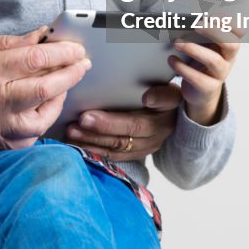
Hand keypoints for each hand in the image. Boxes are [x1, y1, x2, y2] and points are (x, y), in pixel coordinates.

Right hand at [0, 27, 90, 149]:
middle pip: (45, 89)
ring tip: (65, 85)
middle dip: (71, 74)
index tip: (76, 47)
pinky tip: (44, 108)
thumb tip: (41, 37)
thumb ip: (9, 43)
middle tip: (84, 64)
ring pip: (41, 119)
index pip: (35, 60)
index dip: (62, 52)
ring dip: (60, 100)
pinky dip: (41, 122)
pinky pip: (27, 138)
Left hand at [64, 83, 181, 160]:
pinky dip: (94, 150)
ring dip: (91, 142)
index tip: (86, 115)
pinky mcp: (135, 155)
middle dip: (96, 131)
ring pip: (114, 150)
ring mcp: (144, 149)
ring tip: (71, 133)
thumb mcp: (170, 92)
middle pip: (121, 139)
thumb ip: (162, 94)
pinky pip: (113, 156)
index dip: (111, 122)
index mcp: (162, 122)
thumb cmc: (168, 97)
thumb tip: (148, 98)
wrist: (178, 117)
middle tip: (76, 122)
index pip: (136, 124)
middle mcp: (154, 139)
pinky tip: (77, 144)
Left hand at [170, 25, 242, 124]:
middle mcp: (228, 58)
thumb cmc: (201, 59)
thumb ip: (200, 30)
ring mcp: (220, 74)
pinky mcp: (208, 87)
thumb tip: (185, 15)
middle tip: (195, 25)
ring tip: (176, 43)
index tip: (211, 14)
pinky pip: (198, 78)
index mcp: (228, 44)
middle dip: (214, 31)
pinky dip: (183, 68)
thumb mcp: (204, 43)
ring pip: (214, 60)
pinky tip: (172, 60)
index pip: (239, 31)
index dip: (229, 22)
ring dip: (193, 49)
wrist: (200, 90)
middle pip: (232, 44)